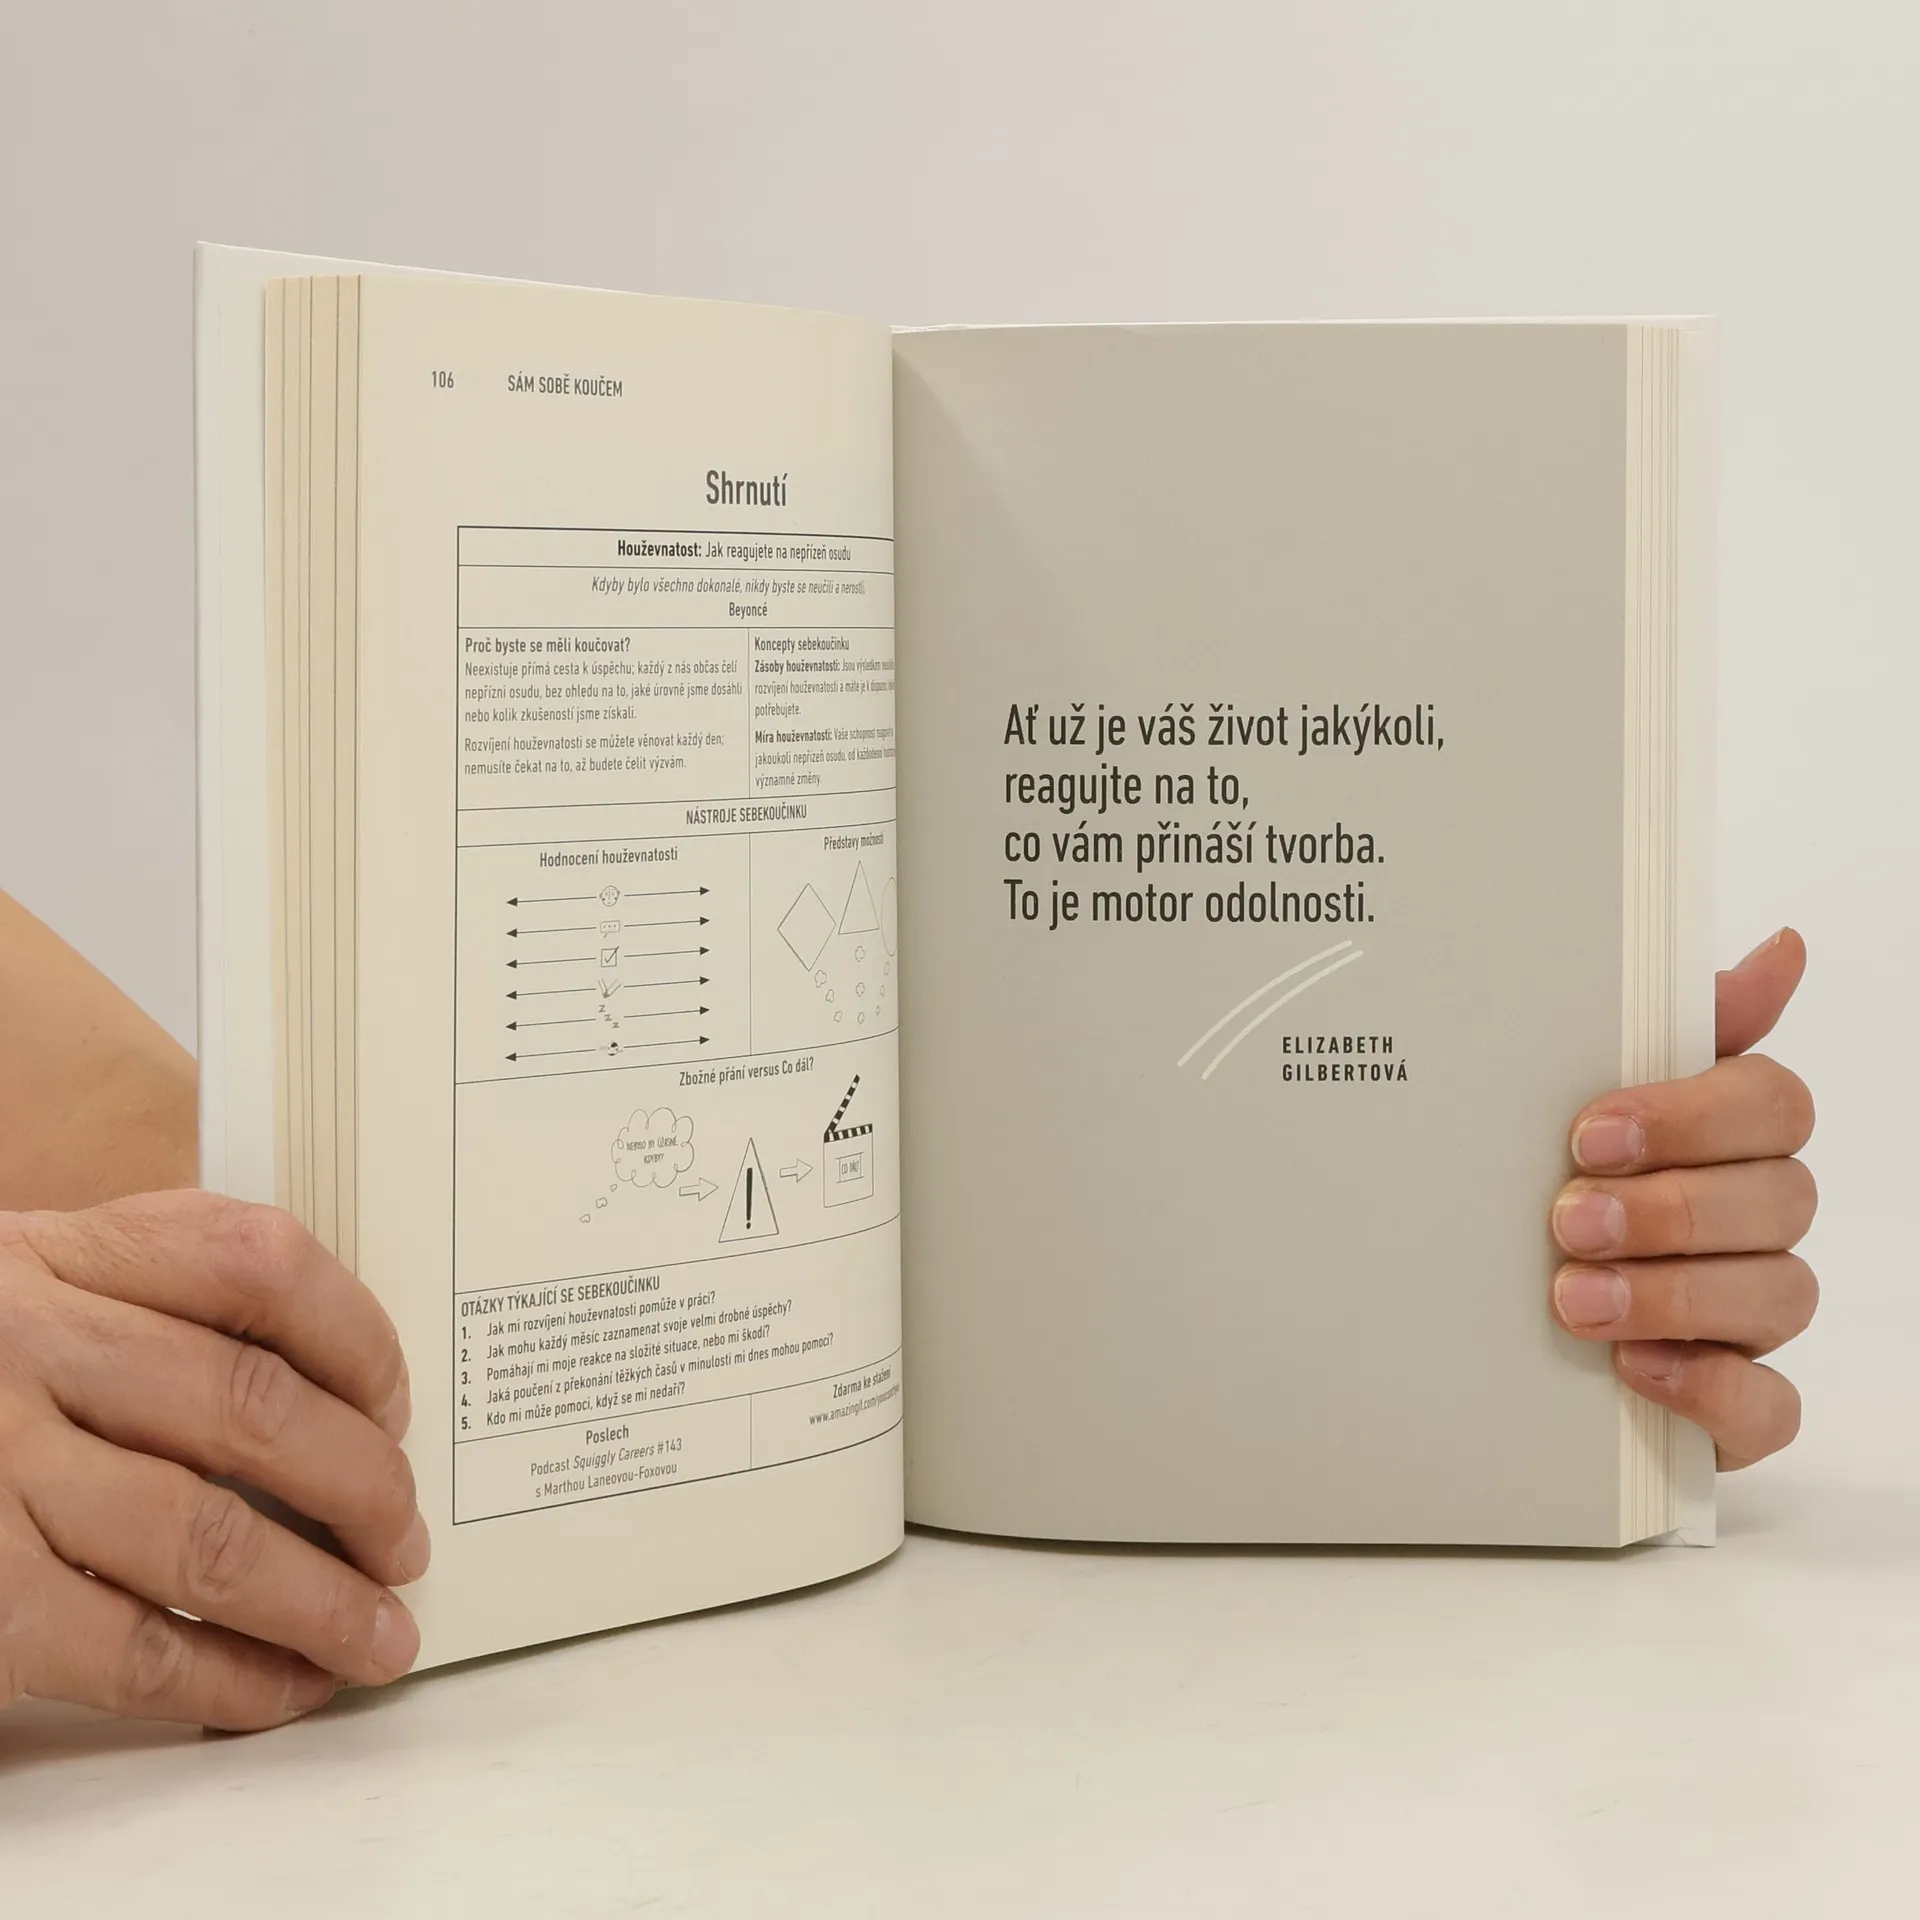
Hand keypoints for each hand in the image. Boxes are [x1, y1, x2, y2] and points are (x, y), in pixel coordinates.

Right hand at [0, 1190, 427, 1729]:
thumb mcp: (33, 1282)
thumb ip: (154, 1300)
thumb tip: (343, 1395)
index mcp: (61, 1254)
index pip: (259, 1264)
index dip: (361, 1339)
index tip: (399, 1404)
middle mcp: (26, 1347)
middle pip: (253, 1408)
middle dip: (364, 1489)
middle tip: (406, 1542)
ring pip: (208, 1539)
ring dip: (322, 1601)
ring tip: (378, 1635)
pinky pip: (125, 1648)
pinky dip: (227, 1679)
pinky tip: (282, 1690)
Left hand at [1549, 929, 1815, 1468]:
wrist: (1470, 1313)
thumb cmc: (1550, 1181)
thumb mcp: (1576, 1094)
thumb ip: (1672, 1025)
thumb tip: (1783, 948)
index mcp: (1725, 1138)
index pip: (1772, 1103)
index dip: (1691, 1116)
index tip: (1590, 1133)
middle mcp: (1754, 1221)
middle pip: (1781, 1197)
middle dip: (1670, 1209)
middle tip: (1569, 1219)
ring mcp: (1751, 1314)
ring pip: (1780, 1294)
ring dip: (1674, 1294)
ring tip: (1573, 1298)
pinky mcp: (1734, 1405)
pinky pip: (1771, 1411)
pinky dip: (1710, 1390)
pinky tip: (1634, 1368)